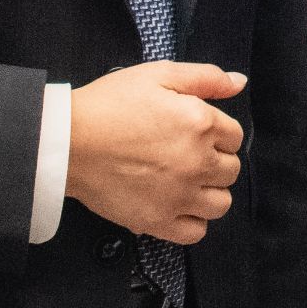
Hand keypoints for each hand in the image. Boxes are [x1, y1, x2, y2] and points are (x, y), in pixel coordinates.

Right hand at [66, 63, 244, 241]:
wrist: (69, 140)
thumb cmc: (108, 106)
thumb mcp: (158, 74)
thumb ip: (205, 77)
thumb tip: (238, 83)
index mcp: (201, 124)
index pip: (235, 136)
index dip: (218, 132)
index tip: (199, 133)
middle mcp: (196, 162)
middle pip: (231, 170)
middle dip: (216, 160)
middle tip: (190, 154)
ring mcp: (178, 195)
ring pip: (220, 203)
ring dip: (210, 192)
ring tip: (188, 182)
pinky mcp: (157, 220)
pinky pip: (195, 232)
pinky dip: (193, 222)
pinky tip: (178, 205)